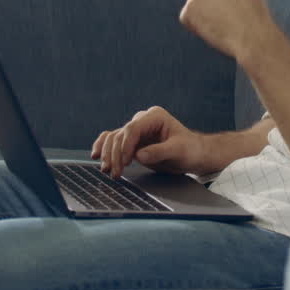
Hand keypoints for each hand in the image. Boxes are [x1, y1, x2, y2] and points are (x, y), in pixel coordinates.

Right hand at [90, 106, 209, 176]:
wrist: (194, 154)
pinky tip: (96, 156)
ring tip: (108, 171)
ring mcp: (136, 130)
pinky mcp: (132, 141)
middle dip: (115, 154)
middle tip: (115, 173)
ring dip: (107, 154)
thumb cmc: (190, 150)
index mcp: (155, 117)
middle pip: (120, 134)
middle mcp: (143, 120)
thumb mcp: (179, 151)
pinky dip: (103, 147)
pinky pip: (112, 141)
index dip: (126, 146)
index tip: (125, 162)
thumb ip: (160, 152)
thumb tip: (139, 155)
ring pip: (113, 138)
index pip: (133, 128)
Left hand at [179, 0, 277, 60]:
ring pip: (195, 4)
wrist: (252, 37)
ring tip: (219, 25)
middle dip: (210, 4)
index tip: (228, 6)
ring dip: (203, 15)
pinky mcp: (189, 10)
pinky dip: (195, 27)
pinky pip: (187, 18)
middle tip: (222, 18)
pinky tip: (212, 30)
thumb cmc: (256, 20)